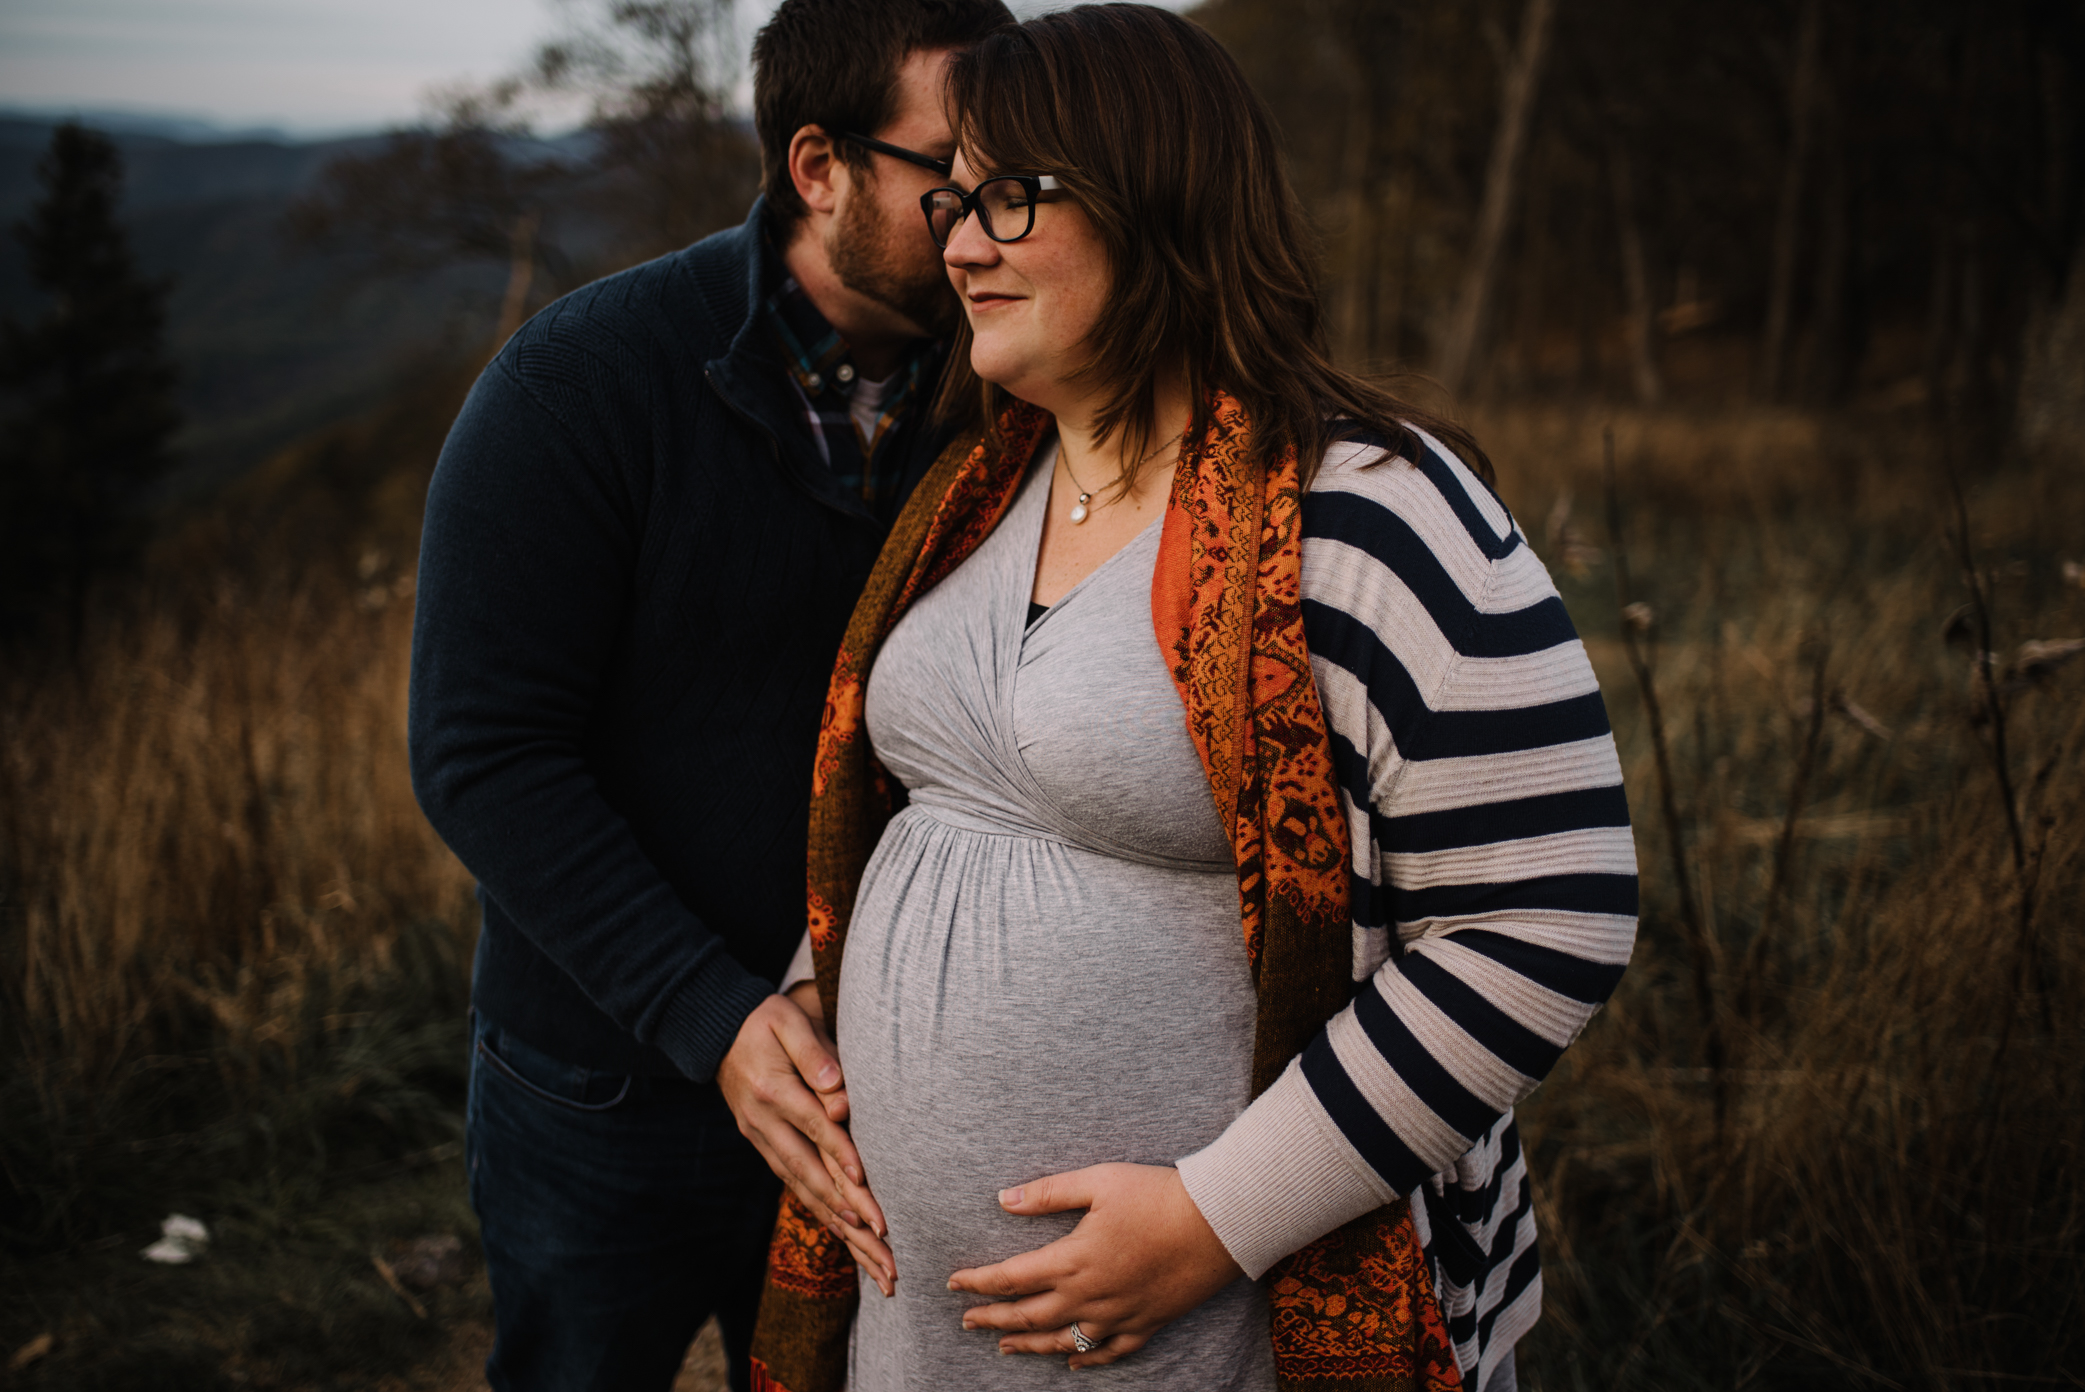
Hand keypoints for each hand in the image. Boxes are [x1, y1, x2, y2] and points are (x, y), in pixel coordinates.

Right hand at [716, 984, 895, 1293]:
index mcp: (774, 1091)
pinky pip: (795, 1187)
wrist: (715, 1031)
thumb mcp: (787, 1020)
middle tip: (884, 1242)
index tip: (869, 1186)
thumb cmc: (762, 1019)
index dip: (842, 1158)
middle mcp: (765, 1124)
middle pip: (812, 1175)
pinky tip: (846, 1237)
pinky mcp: (764, 1147)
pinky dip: (821, 1214)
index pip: (815, 1129)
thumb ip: (814, 1052)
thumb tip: (839, 1091)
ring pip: (804, 1191)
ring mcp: (761, 1140)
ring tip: (873, 1257)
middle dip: (849, 1212)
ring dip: (840, 1227)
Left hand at [947, 1162, 1242, 1368]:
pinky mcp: (1146, 1323)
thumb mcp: (1098, 1181)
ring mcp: (1117, 1315)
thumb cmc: (1156, 1195)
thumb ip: (1049, 1193)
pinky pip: (1109, 1353)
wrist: (1217, 1224)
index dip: (978, 1281)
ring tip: (1003, 1345)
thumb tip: (1003, 1199)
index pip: (1010, 1278)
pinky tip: (1070, 1363)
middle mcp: (1089, 1296)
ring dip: (1028, 1344)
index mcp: (1072, 1259)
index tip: (953, 1283)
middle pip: (1028, 1315)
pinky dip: (1085, 1360)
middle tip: (966, 1320)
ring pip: (1062, 1341)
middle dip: (991, 1318)